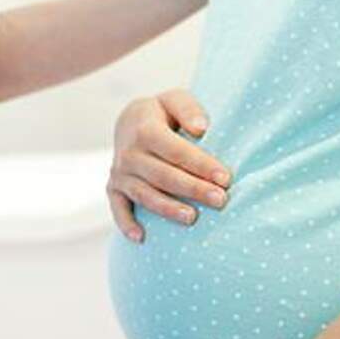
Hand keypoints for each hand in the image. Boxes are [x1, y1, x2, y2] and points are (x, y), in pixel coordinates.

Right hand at [107, 89, 231, 241]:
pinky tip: (141, 238)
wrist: (130, 122)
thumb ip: (188, 110)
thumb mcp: (174, 99)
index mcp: (145, 129)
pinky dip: (126, 224)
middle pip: (163, 175)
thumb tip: (201, 129)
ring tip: (192, 218)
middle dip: (193, 189)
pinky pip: (118, 208)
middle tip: (221, 200)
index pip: (176, 151)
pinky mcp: (113, 188)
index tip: (226, 178)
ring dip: (168, 209)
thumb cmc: (163, 113)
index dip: (201, 165)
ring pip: (145, 195)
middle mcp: (129, 153)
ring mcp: (119, 173)